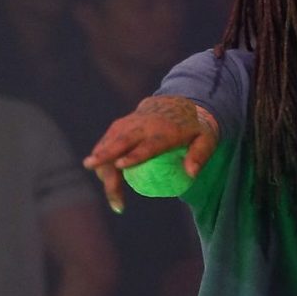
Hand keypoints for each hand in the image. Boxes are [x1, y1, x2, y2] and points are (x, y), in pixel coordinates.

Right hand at [83, 95, 217, 211]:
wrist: (175, 104)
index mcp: (164, 130)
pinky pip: (106, 142)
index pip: (147, 144)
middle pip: (122, 142)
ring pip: (110, 143)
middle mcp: (143, 125)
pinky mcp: (120, 126)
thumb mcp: (206, 139)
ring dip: (101, 162)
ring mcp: (129, 124)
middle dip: (105, 154)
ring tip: (108, 191)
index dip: (133, 155)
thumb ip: (200, 155)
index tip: (121, 165)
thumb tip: (191, 173)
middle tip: (91, 166)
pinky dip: (100, 157)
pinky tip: (99, 175)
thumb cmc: (192, 128)